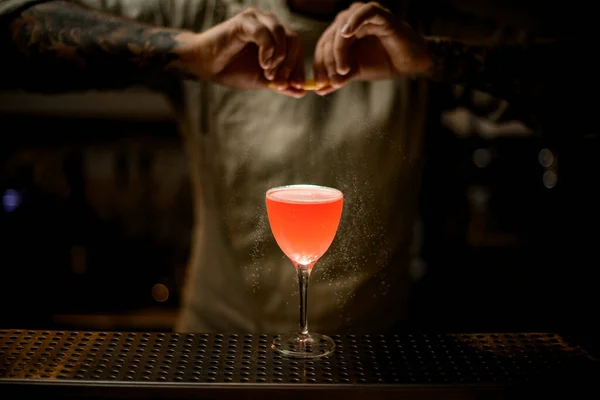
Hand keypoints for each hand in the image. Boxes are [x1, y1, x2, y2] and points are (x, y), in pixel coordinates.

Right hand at [187, 8, 305, 97]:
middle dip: (290, 65)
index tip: (298, 86)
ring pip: (282, 34)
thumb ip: (281, 84)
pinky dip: (268, 50)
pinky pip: (264, 33)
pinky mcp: (244, 21)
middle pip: (293, 40)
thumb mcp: (262, 81)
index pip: (296, 48)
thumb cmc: (232, 70)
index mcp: (275, 37)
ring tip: (268, 73)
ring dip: (279, 57)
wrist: (205, 66)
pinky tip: (263, 64)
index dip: (299, 68)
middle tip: (281, 83)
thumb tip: (302, 92)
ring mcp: (257, 20)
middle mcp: (269, 24)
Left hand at [313, 2, 431, 94]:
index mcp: (341, 33)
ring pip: (342, 28)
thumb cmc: (382, 62)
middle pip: (329, 38)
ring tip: (344, 70)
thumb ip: (338, 77)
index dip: (319, 65)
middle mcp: (349, 21)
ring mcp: (363, 15)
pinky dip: (353, 21)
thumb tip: (319, 89)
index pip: (323, 45)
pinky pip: (364, 12)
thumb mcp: (356, 72)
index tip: (319, 84)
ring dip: (339, 50)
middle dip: (329, 61)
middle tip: (333, 80)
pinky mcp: (379, 13)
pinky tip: (346, 34)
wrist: (409, 63)